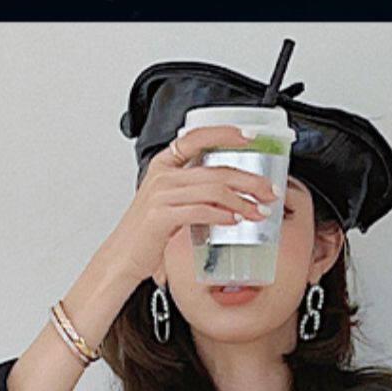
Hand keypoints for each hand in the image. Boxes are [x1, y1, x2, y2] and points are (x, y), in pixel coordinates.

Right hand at [98, 125, 281, 290]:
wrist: (122, 256)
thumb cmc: (147, 231)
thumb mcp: (169, 200)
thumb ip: (193, 189)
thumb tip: (229, 189)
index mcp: (164, 164)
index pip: (198, 137)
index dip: (226, 134)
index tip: (250, 137)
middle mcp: (162, 175)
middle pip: (216, 170)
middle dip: (249, 180)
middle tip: (269, 191)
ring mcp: (161, 195)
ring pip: (213, 190)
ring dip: (242, 201)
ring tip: (258, 212)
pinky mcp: (161, 217)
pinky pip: (200, 211)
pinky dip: (222, 215)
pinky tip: (235, 220)